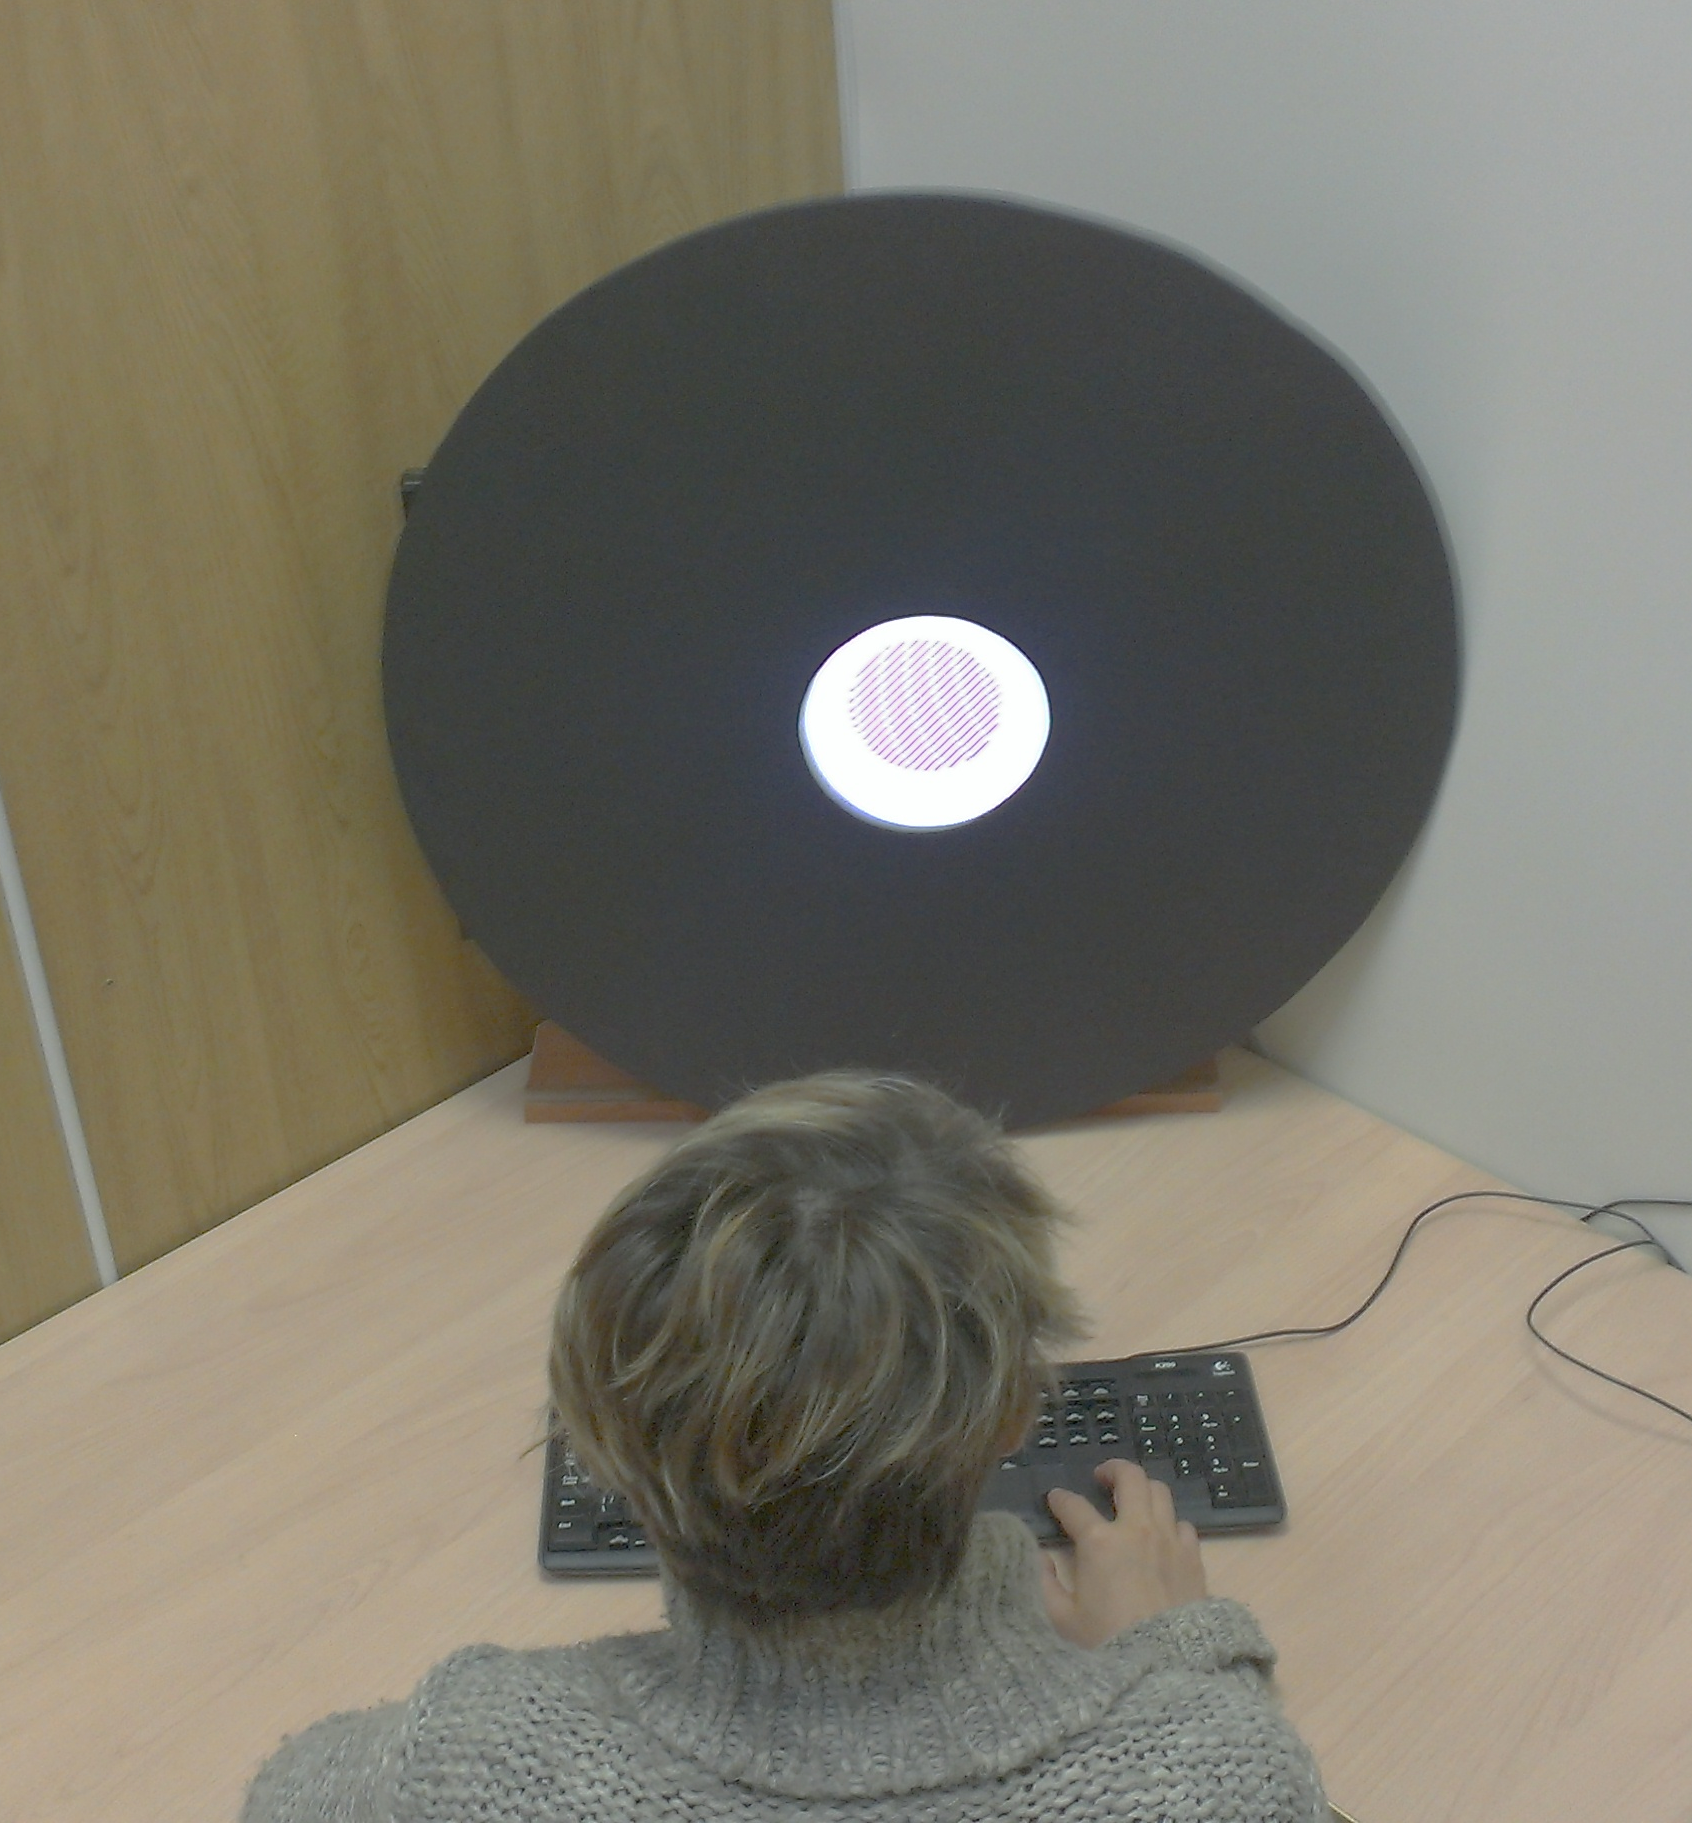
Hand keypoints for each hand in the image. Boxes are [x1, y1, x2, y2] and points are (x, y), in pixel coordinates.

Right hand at [1040, 1458, 1206, 1647]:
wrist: (1168, 1669)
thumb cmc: (1109, 1645)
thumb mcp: (1062, 1621)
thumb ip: (1044, 1585)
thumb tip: (1039, 1558)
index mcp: (1099, 1542)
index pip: (1073, 1506)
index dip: (1060, 1499)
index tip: (1055, 1499)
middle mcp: (1136, 1530)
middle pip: (1130, 1478)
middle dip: (1112, 1470)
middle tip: (1102, 1478)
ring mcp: (1169, 1541)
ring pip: (1160, 1492)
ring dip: (1143, 1490)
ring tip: (1133, 1500)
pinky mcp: (1193, 1558)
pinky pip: (1183, 1524)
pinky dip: (1170, 1523)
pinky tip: (1162, 1536)